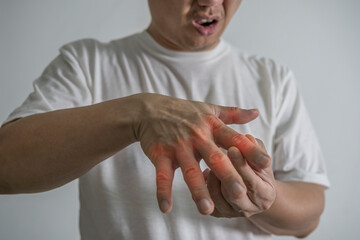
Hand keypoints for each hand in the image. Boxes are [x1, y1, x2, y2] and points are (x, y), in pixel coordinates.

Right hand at [133, 93, 269, 214]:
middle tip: (240, 194)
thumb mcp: (210, 110)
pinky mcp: (160, 154)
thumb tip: (256, 112)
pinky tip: (166, 208)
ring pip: (190, 171)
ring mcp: (178, 146)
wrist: (149, 110)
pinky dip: (163, 191)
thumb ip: (233, 114)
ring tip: (207, 210)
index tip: (266, 164)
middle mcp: (197, 137)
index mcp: (212, 127)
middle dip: (228, 176)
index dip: (250, 150)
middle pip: (215, 158)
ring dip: (198, 190)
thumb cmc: (184, 111)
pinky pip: (162, 175)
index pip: (234, 139)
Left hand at [206, 136, 275, 217]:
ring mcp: (233, 213)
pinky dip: (204, 188)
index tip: (231, 148)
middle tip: (216, 155)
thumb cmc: (256, 167)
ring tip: (210, 163)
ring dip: (212, 179)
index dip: (241, 164)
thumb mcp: (260, 156)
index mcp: (266, 194)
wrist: (252, 188)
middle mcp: (250, 208)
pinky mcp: (219, 214)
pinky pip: (208, 203)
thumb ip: (255, 148)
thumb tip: (247, 139)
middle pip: (235, 193)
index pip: (252, 181)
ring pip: (218, 198)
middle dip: (225, 174)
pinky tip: (204, 173)